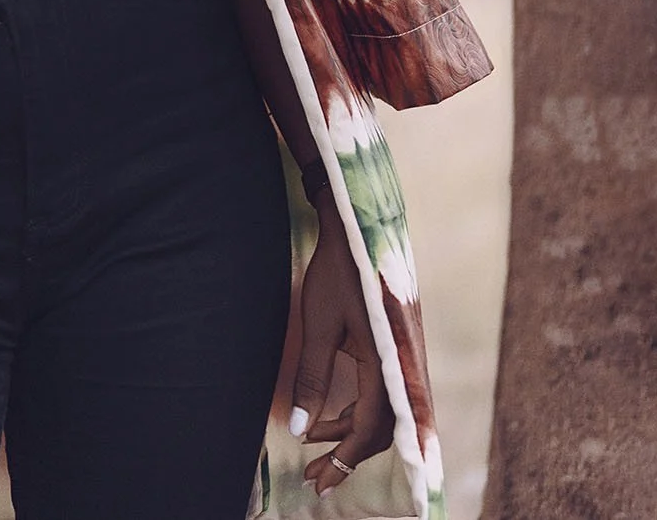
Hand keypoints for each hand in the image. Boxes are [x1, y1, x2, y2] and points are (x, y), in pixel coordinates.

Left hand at [289, 198, 395, 495]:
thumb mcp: (318, 324)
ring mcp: (407, 357)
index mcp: (389, 362)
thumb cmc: (338, 272)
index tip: (318, 479)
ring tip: (315, 442)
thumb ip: (312, 378)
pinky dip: (360, 409)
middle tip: (315, 475)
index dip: (343, 456)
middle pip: (383, 428)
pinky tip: (334, 413)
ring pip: (385, 412)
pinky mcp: (401, 350)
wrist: (360, 227)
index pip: (370, 426)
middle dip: (347, 454)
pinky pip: (386, 394)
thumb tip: (299, 429)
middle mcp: (406, 366)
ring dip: (352, 431)